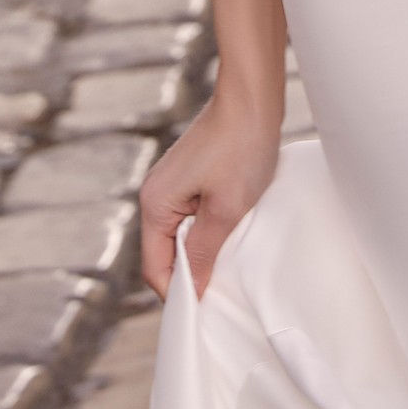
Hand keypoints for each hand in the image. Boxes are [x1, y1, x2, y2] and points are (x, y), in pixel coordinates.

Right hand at [138, 88, 280, 299]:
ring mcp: (172, 186)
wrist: (252, 99)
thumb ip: (204, 251)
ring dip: (203, 251)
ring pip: (181, 236)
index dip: (180, 293)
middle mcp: (155, 196)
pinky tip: (232, 235)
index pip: (155, 268)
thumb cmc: (241, 148)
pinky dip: (209, 231)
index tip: (206, 308)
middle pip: (165, 254)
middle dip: (192, 274)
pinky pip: (192, 218)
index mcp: (155, 205)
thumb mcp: (227, 209)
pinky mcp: (189, 178)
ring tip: (231, 264)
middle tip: (223, 290)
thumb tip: (194, 289)